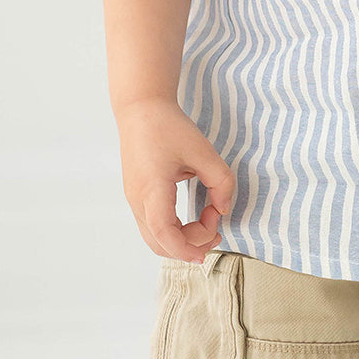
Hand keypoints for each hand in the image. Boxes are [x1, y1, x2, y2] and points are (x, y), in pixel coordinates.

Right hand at [117, 98, 234, 262]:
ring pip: (154, 238)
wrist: (140, 109)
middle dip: (190, 246)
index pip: (164, 233)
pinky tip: (192, 218)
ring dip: (182, 239)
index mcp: (152, 188)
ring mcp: (134, 200)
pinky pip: (152, 226)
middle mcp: (138, 200)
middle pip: (159, 244)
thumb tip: (224, 208)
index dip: (187, 248)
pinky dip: (173, 231)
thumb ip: (220, 181)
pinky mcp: (136, 196)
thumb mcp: (203, 150)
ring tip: (208, 222)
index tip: (211, 245)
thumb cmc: (169, 127)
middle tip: (217, 230)